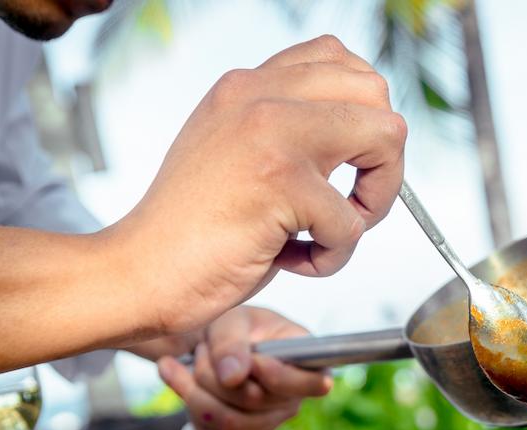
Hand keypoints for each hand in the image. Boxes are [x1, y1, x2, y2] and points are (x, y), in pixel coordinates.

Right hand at [112, 35, 405, 337]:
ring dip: (376, 199)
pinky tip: (292, 261)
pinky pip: (353, 220)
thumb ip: (287, 131)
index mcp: (248, 86)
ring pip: (386, 136)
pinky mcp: (279, 181)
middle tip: (351, 203)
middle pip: (375, 90)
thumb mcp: (237, 155)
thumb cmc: (193, 231)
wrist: (140, 273)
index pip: (338, 60)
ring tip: (331, 232)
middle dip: (384, 157)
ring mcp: (270, 132)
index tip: (344, 165)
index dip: (361, 117)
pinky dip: (334, 256)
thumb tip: (363, 137)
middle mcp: (259, 95)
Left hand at [154, 307, 331, 429]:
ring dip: (196, 390)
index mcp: (307, 364)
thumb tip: (233, 378)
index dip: (281, 377)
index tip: (254, 360)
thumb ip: (232, 343)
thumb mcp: (232, 320)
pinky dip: (189, 404)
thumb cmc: (234, 327)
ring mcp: (268, 421)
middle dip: (215, 373)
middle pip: (255, 401)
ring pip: (229, 421)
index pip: (315, 384)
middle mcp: (292, 399)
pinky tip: (182, 381)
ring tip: (187, 364)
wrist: (211, 345)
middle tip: (201, 349)